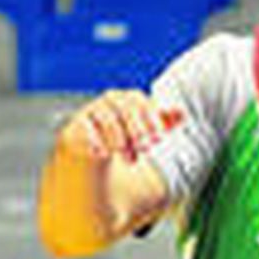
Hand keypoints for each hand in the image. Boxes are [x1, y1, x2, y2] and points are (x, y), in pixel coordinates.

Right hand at [62, 90, 183, 164]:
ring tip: (130, 159)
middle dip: (138, 129)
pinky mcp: (75, 125)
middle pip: (124, 108)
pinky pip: (86, 128)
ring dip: (121, 139)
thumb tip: (182, 113)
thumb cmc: (124, 140)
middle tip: (146, 149)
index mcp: (127, 99)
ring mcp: (91, 111)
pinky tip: (106, 154)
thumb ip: (162, 122)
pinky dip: (97, 141)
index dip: (151, 119)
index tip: (159, 139)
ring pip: (108, 119)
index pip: (140, 102)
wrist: (92, 156)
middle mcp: (109, 101)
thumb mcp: (145, 133)